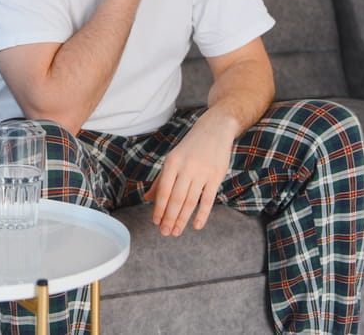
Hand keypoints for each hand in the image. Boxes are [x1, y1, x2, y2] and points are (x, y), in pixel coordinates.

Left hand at [144, 113, 235, 235]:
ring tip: (176, 232)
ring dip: (183, 219)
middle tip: (165, 232)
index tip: (155, 222)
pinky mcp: (216, 176)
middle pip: (176, 198)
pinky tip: (196, 226)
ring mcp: (202, 172)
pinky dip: (202, 214)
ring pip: (190, 201)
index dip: (159, 208)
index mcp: (172, 162)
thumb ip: (161, 180)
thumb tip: (147, 198)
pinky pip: (208, 199)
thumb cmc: (190, 148)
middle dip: (169, 218)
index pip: (164, 190)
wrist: (214, 130)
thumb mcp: (172, 159)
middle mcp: (186, 167)